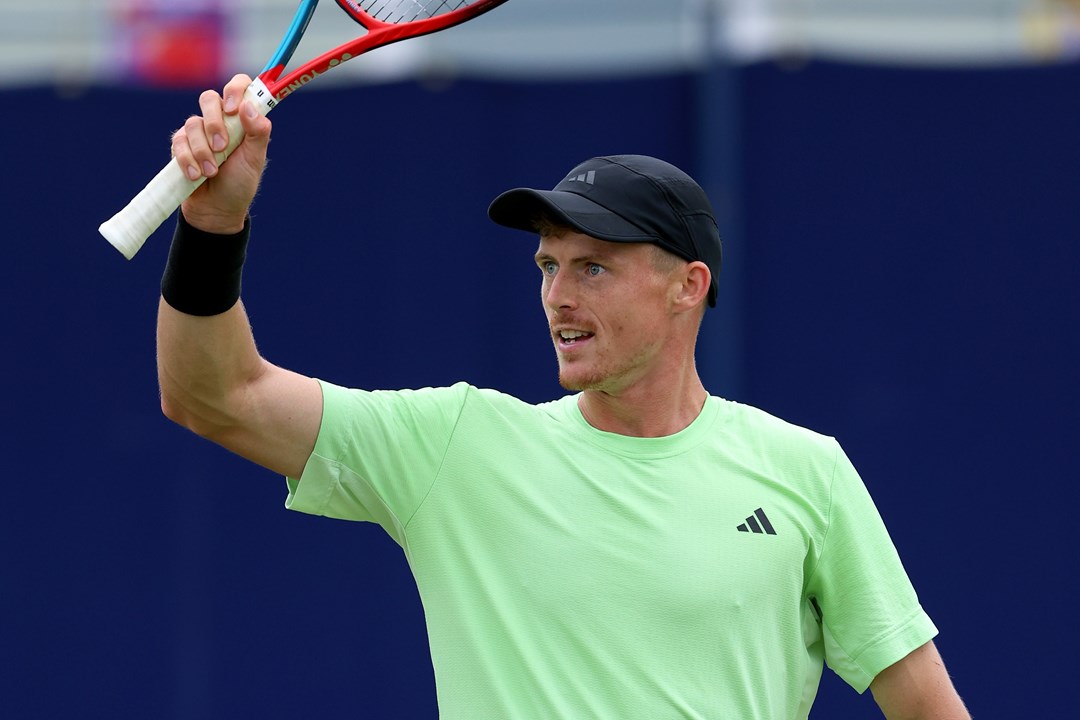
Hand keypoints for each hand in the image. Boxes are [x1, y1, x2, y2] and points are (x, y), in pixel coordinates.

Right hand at [173, 74, 272, 233]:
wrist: (217, 210)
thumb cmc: (239, 184)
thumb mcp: (255, 160)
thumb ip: (258, 133)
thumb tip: (248, 106)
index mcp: (241, 119)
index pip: (238, 86)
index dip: (235, 89)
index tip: (233, 109)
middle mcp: (219, 121)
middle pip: (208, 98)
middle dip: (214, 123)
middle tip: (222, 147)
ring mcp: (198, 132)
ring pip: (192, 123)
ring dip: (202, 150)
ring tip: (211, 172)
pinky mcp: (181, 146)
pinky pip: (178, 141)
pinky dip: (187, 159)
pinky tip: (195, 175)